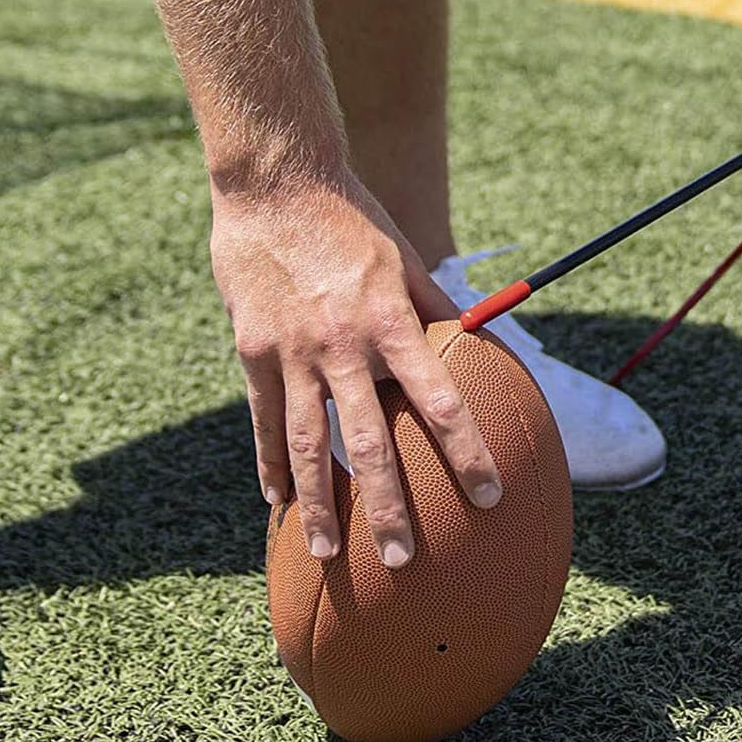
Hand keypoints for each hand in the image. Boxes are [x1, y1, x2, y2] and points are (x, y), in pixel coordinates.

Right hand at [209, 163, 501, 567]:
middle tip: (400, 557)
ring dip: (318, 503)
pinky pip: (263, 421)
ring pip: (304, 444)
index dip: (466, 450)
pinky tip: (278, 504)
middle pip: (366, 442)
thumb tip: (479, 343)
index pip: (439, 400)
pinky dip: (271, 466)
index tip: (489, 494)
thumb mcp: (405, 258)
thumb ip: (436, 309)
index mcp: (390, 321)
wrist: (275, 184)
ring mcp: (291, 352)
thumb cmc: (352, 218)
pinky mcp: (253, 352)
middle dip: (385, 504)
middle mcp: (341, 345)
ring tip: (325, 551)